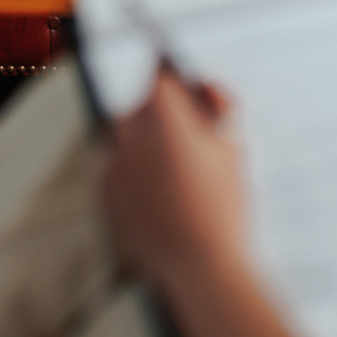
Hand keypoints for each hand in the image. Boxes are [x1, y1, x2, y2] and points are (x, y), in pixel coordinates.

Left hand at [102, 67, 247, 295]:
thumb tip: (200, 85)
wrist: (200, 266)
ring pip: (132, 135)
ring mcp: (112, 155)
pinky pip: (122, 165)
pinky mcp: (104, 185)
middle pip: (146, 103)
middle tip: (197, 142)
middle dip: (168, 115)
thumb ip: (216, 101)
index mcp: (160, 107)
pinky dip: (138, 172)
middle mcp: (128, 124)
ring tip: (184, 178)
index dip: (179, 78)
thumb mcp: (233, 141)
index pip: (162, 70)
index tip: (188, 84)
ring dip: (151, 143)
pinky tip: (166, 197)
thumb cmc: (223, 202)